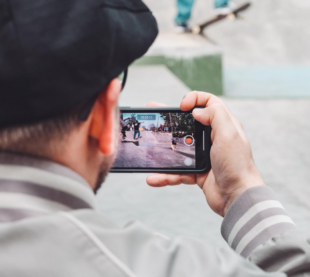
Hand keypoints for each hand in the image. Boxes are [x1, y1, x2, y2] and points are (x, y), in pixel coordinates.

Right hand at [146, 92, 264, 216]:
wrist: (237, 197)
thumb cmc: (237, 166)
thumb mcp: (229, 134)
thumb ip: (215, 115)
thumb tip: (197, 110)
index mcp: (223, 126)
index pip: (209, 103)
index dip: (194, 99)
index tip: (181, 106)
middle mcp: (213, 139)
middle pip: (188, 123)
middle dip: (171, 119)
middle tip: (156, 114)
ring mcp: (204, 156)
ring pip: (179, 149)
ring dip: (164, 151)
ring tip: (149, 150)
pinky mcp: (197, 172)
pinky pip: (178, 171)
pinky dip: (166, 174)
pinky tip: (155, 177)